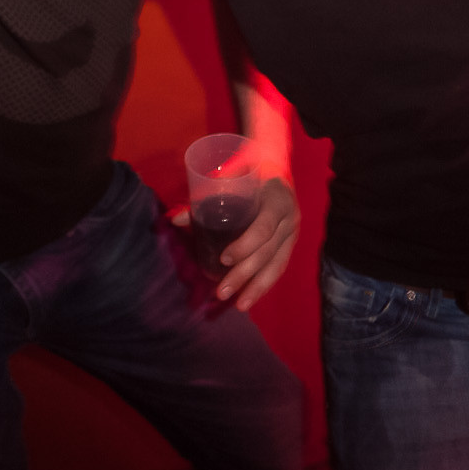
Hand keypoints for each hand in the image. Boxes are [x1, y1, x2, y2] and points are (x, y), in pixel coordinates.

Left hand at [215, 175, 299, 309]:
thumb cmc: (248, 170)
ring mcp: (292, 233)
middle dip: (244, 275)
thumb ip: (205, 197)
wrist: (275, 165)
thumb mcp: (230, 177)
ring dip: (256, 288)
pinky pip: (278, 267)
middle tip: (222, 291)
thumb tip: (176, 221)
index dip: (244, 246)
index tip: (224, 258)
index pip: (263, 229)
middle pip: (267, 252)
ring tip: (239, 305)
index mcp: (277, 199)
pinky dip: (264, 284)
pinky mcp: (290, 243)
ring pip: (276, 265)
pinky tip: (250, 298)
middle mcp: (289, 219)